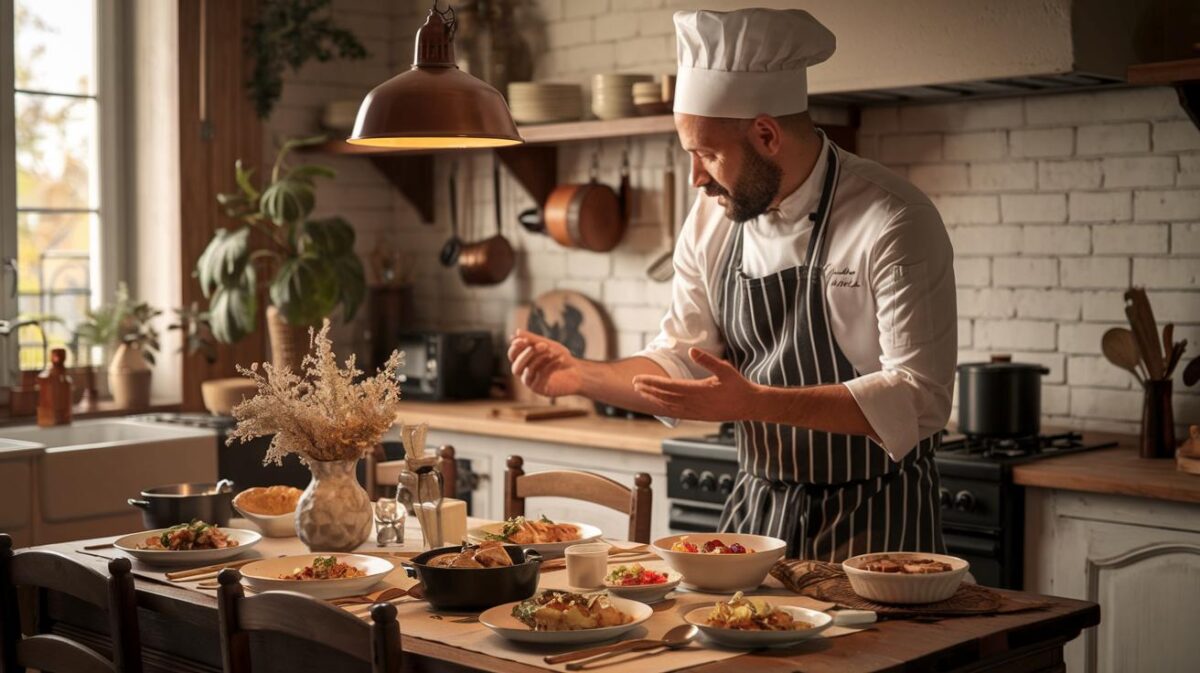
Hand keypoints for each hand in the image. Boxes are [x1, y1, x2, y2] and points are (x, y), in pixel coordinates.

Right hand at [508, 329, 581, 397]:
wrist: (578, 372)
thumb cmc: (561, 357)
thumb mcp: (548, 345)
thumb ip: (532, 340)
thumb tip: (516, 332)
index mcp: (524, 361)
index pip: (512, 355)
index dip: (516, 348)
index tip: (524, 340)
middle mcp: (524, 373)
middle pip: (516, 367)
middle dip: (527, 354)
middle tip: (543, 345)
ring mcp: (532, 383)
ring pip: (528, 371)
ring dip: (541, 359)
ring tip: (554, 351)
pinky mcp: (541, 389)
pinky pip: (541, 377)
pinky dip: (550, 366)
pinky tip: (560, 360)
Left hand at [631, 348, 759, 420]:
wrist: (749, 405)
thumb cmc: (738, 386)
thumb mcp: (725, 369)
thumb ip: (708, 360)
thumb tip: (692, 351)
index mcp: (698, 390)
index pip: (668, 386)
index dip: (652, 382)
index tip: (639, 379)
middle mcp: (694, 403)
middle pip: (664, 396)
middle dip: (648, 390)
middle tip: (634, 383)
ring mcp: (696, 412)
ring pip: (669, 406)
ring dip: (654, 399)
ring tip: (641, 393)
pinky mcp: (699, 416)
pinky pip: (677, 413)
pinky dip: (665, 408)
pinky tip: (659, 405)